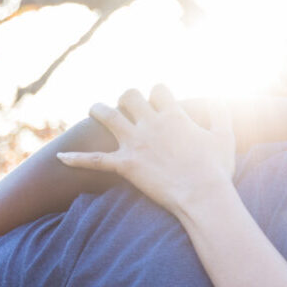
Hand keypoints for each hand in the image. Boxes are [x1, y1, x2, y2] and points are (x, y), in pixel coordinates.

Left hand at [57, 85, 236, 213]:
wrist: (203, 196)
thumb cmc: (217, 170)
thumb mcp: (225, 137)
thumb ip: (221, 113)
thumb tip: (217, 99)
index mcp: (173, 114)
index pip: (158, 90)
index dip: (158, 94)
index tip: (159, 101)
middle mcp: (150, 123)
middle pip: (129, 96)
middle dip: (127, 98)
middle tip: (127, 105)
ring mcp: (135, 143)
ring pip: (107, 116)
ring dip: (99, 110)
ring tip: (95, 110)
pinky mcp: (125, 165)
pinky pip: (95, 160)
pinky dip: (77, 159)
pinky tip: (61, 159)